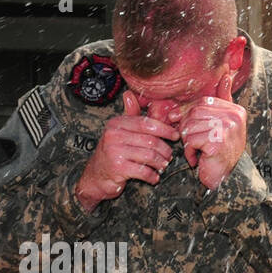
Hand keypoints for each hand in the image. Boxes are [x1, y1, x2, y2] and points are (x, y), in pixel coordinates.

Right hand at [76, 91, 179, 210]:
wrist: (95, 175)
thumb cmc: (112, 152)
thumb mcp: (118, 131)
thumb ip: (129, 116)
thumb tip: (129, 94)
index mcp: (116, 123)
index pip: (146, 123)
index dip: (165, 129)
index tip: (176, 135)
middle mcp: (114, 135)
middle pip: (151, 141)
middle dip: (165, 150)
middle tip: (169, 157)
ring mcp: (115, 151)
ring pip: (150, 156)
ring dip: (161, 163)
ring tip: (163, 166)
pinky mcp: (118, 168)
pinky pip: (144, 171)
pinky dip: (153, 176)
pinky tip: (154, 178)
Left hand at [180, 74, 247, 189]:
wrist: (226, 179)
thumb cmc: (221, 151)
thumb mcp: (223, 123)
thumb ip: (223, 100)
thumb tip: (227, 75)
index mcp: (236, 110)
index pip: (202, 103)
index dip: (187, 113)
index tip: (183, 123)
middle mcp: (234, 118)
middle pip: (194, 113)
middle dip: (187, 128)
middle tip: (193, 142)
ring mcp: (227, 130)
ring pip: (190, 126)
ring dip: (188, 142)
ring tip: (197, 151)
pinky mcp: (217, 143)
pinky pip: (191, 140)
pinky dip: (189, 152)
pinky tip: (198, 159)